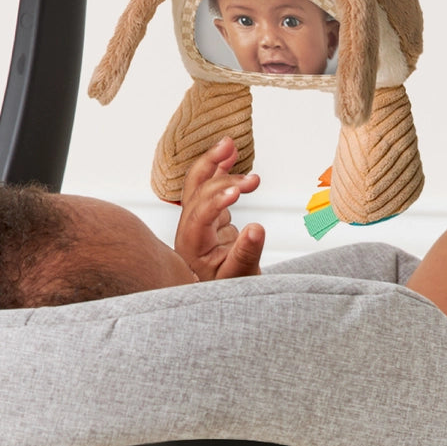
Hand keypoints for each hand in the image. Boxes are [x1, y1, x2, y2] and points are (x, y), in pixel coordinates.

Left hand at [174, 136, 263, 280]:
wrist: (220, 300)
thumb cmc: (228, 292)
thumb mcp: (240, 279)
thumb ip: (246, 254)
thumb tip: (257, 229)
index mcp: (191, 245)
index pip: (199, 215)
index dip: (217, 200)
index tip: (238, 191)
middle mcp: (189, 229)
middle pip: (197, 193)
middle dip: (219, 174)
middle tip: (243, 167)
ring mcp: (198, 221)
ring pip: (200, 185)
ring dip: (214, 164)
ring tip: (230, 145)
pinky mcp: (209, 217)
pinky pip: (211, 188)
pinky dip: (221, 172)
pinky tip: (231, 158)